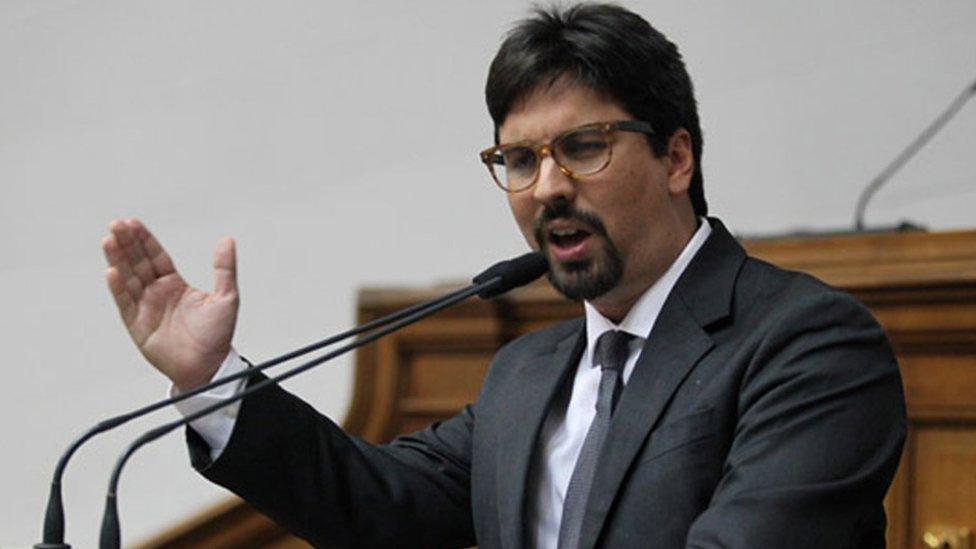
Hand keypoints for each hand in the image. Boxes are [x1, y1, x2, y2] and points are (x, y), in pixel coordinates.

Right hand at [102, 219, 238, 391]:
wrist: (208, 367)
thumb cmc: (217, 336)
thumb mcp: (226, 297)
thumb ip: (224, 269)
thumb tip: (227, 240)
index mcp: (175, 285)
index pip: (155, 257)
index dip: (144, 240)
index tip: (133, 223)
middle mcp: (157, 293)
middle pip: (137, 263)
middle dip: (126, 244)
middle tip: (116, 224)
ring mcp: (145, 308)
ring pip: (127, 279)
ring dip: (117, 260)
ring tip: (109, 240)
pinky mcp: (137, 325)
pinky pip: (125, 303)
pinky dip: (118, 287)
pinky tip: (112, 271)